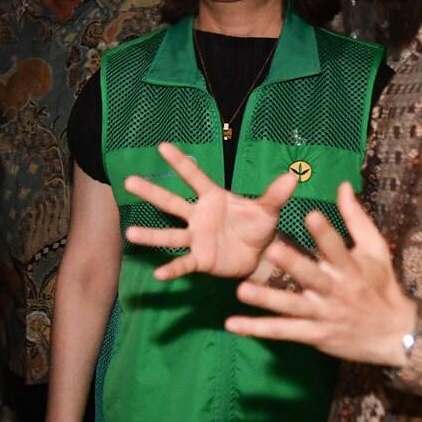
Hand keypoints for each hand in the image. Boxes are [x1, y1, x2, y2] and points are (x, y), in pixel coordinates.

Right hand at [123, 142, 298, 280]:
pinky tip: (159, 275)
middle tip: (128, 181)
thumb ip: (275, 194)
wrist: (261, 256)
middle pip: (171, 202)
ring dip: (150, 235)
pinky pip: (184, 263)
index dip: (179, 162)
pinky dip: (172, 269)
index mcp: (214, 198)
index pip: (194, 177)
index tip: (162, 146)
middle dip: (151, 192)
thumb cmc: (260, 227)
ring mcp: (197, 238)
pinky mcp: (201, 259)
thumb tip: (293, 175)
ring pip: (170, 235)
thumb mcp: (269, 210)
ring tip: (129, 233)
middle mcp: (199, 216)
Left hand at [227, 181, 416, 365]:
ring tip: (241, 290)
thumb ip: (356, 218)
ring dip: (266, 299)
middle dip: (293, 265)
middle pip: (312, 277)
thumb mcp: (375, 250)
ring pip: (292, 307)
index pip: (337, 248)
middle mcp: (336, 291)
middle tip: (271, 250)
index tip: (311, 215)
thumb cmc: (380, 285)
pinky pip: (283, 332)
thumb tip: (343, 185)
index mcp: (350, 268)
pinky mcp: (313, 335)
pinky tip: (233, 325)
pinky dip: (257, 329)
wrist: (394, 335)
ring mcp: (323, 315)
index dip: (325, 233)